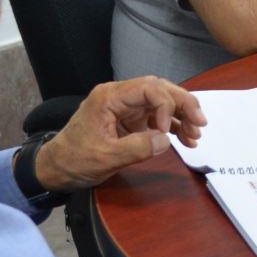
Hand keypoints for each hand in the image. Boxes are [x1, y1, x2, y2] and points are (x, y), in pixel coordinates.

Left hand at [35, 76, 206, 191]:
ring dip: (181, 116)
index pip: (149, 88)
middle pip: (159, 90)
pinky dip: (171, 126)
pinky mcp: (128, 120)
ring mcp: (125, 108)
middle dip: (183, 104)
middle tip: (201, 122)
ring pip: (161, 102)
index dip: (165, 105)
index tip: (167, 130)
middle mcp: (119, 97)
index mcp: (109, 97)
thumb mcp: (105, 157)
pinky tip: (184, 138)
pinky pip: (155, 117)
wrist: (56, 168)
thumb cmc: (73, 159)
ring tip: (196, 134)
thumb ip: (137, 148)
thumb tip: (165, 140)